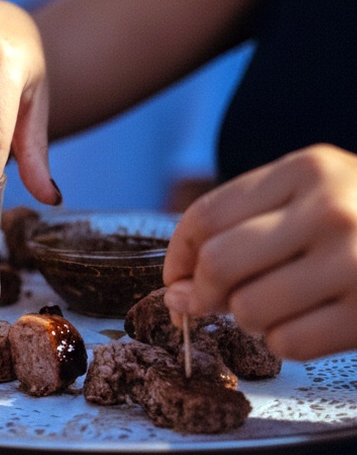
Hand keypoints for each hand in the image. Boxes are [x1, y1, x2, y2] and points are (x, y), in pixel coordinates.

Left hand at [163, 144, 356, 360]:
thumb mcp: (311, 190)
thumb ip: (243, 222)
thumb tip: (178, 288)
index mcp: (307, 170)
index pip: (206, 217)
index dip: (178, 255)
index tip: (176, 277)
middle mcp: (331, 210)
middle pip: (220, 264)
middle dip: (204, 292)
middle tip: (211, 300)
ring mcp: (356, 263)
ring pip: (248, 310)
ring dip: (249, 318)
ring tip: (276, 303)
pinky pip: (287, 344)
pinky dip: (284, 342)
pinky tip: (307, 320)